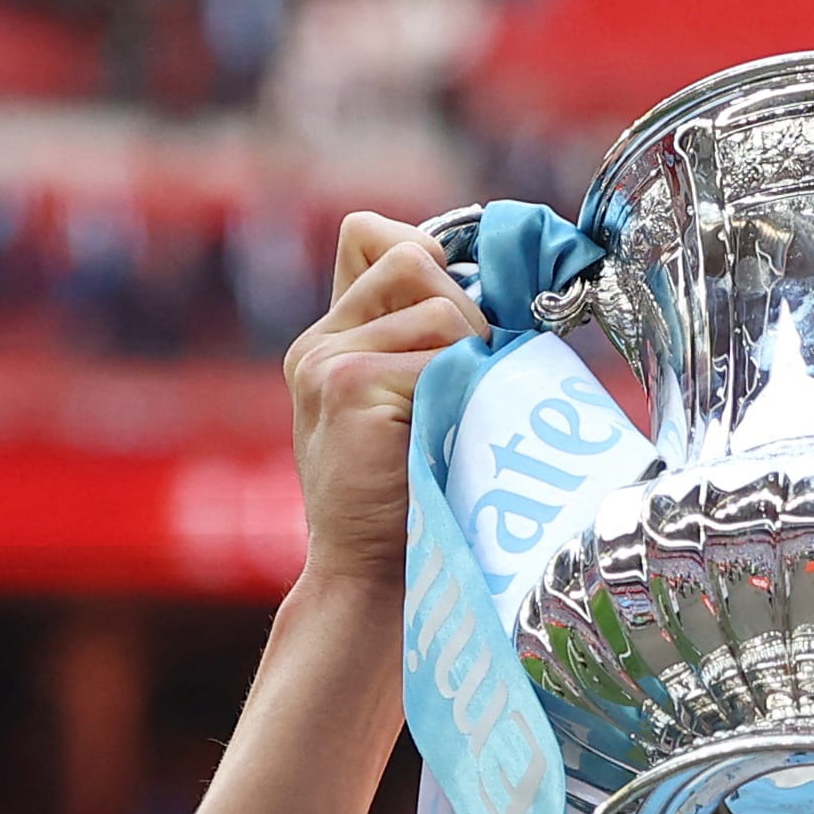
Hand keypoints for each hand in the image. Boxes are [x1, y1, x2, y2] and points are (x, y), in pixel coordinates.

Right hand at [283, 212, 490, 588]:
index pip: (370, 235)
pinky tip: (450, 433)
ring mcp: (327, 360)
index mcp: (326, 341)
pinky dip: (465, 388)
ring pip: (439, 305)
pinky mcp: (348, 383)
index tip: (458, 318)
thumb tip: (496, 287)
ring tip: (460, 415)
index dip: (425, 255)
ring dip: (473, 354)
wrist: (372, 578)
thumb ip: (425, 349)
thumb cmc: (410, 502)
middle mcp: (317, 343)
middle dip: (465, 311)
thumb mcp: (411, 410)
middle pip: (414, 259)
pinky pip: (442, 351)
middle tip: (472, 384)